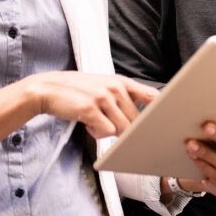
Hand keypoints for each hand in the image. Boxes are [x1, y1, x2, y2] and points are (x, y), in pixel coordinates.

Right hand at [24, 72, 157, 138]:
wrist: (48, 88)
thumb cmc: (78, 90)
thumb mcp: (104, 86)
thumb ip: (123, 97)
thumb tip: (141, 119)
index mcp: (121, 82)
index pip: (151, 95)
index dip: (160, 110)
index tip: (166, 121)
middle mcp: (115, 88)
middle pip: (135, 121)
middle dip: (125, 129)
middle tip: (106, 123)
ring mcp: (103, 97)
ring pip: (122, 128)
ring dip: (108, 131)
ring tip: (95, 121)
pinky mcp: (90, 109)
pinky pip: (105, 131)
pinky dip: (97, 133)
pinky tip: (87, 124)